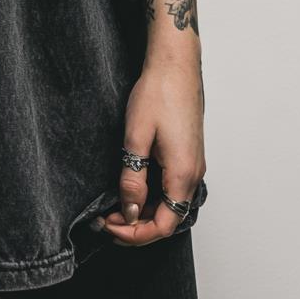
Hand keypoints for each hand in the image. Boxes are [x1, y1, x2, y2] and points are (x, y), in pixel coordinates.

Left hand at [99, 56, 205, 246]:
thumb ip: (133, 178)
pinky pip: (172, 188)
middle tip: (105, 219)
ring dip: (144, 211)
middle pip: (168, 219)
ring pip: (170, 204)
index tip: (109, 226)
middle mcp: (194, 174)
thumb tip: (130, 211)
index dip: (135, 234)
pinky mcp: (188, 155)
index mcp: (183, 174)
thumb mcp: (136, 137)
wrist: (175, 65)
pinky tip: (132, 188)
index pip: (163, 225)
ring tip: (114, 206)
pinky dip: (152, 196)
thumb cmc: (158, 93)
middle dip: (136, 226)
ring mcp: (193, 164)